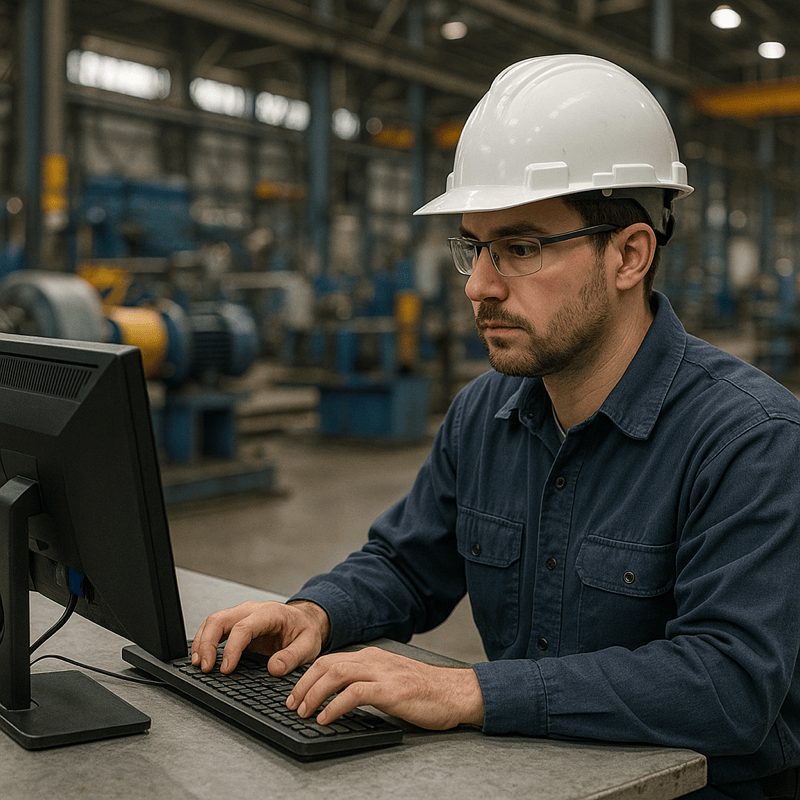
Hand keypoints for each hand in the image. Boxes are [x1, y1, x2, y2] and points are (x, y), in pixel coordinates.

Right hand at [191, 599, 330, 675]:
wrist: (305, 621)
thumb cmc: (305, 631)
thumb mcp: (308, 645)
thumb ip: (293, 657)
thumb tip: (274, 669)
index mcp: (270, 613)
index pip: (244, 627)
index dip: (232, 648)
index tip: (226, 669)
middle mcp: (252, 610)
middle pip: (220, 619)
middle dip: (207, 643)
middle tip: (204, 667)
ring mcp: (242, 615)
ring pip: (213, 621)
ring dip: (201, 642)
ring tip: (198, 664)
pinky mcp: (236, 623)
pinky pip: (215, 628)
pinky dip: (204, 641)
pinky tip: (201, 657)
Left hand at [286, 646, 484, 729]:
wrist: (456, 693)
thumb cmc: (425, 691)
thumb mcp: (390, 681)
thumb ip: (368, 682)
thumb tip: (339, 697)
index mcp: (373, 656)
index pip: (331, 659)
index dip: (309, 675)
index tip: (296, 692)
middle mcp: (374, 660)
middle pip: (328, 664)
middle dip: (304, 684)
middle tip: (292, 704)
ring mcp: (383, 673)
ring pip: (337, 674)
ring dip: (314, 693)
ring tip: (304, 711)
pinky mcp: (391, 691)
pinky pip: (355, 693)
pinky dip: (335, 705)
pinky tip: (326, 717)